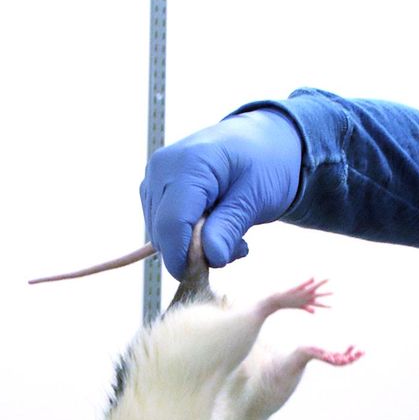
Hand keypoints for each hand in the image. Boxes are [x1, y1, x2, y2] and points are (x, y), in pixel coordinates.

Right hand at [140, 108, 301, 276]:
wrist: (260, 142)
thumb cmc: (264, 164)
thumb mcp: (256, 196)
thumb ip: (231, 226)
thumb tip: (211, 258)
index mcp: (187, 164)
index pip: (171, 223)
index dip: (183, 257)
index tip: (207, 276)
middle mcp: (161, 169)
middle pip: (163, 232)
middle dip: (197, 253)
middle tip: (238, 247)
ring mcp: (154, 180)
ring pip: (161, 235)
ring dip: (195, 247)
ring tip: (232, 234)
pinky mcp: (155, 193)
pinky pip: (164, 228)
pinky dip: (189, 238)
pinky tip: (217, 229)